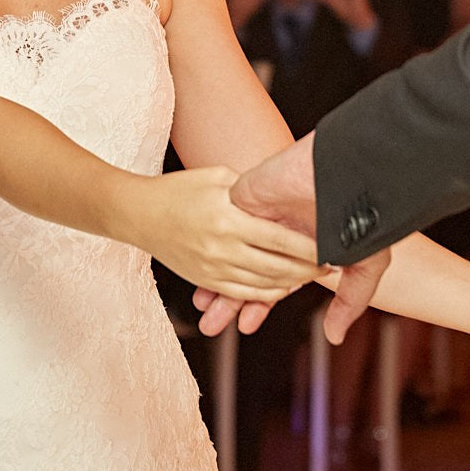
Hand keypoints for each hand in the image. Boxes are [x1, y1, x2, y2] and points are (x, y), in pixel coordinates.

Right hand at [124, 166, 321, 302]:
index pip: (280, 238)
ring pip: (264, 285)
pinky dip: (268, 293)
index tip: (331, 244)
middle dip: (309, 269)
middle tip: (331, 263)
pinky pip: (244, 293)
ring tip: (312, 274)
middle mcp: (223, 247)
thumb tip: (283, 194)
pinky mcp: (206, 280)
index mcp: (229, 218)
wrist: (139, 215)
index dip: (310, 246)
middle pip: (278, 267)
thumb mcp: (217, 177)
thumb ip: (251, 188)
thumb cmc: (179, 190)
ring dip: (293, 283)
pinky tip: (283, 286)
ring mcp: (213, 268)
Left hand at [199, 133, 392, 344]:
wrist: (352, 166)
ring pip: (232, 255)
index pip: (272, 282)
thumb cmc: (363, 210)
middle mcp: (279, 233)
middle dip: (229, 300)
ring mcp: (261, 214)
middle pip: (246, 273)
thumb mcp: (365, 262)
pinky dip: (215, 250)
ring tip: (202, 307)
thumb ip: (350, 299)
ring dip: (216, 280)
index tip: (245, 326)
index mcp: (303, 247)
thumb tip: (334, 337)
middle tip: (212, 324)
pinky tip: (202, 269)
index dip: (258, 305)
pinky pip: (224, 229)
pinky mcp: (244, 197)